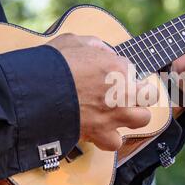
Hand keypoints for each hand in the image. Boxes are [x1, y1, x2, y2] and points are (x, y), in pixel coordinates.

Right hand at [48, 34, 157, 150]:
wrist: (34, 94)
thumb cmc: (52, 64)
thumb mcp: (73, 41)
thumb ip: (93, 45)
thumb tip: (102, 50)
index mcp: (118, 68)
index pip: (133, 69)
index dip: (123, 71)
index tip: (113, 74)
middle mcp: (122, 93)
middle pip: (150, 95)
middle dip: (141, 93)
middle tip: (127, 93)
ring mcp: (114, 115)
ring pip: (142, 119)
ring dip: (133, 116)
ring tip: (119, 113)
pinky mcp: (100, 134)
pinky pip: (115, 142)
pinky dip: (110, 138)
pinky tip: (102, 131)